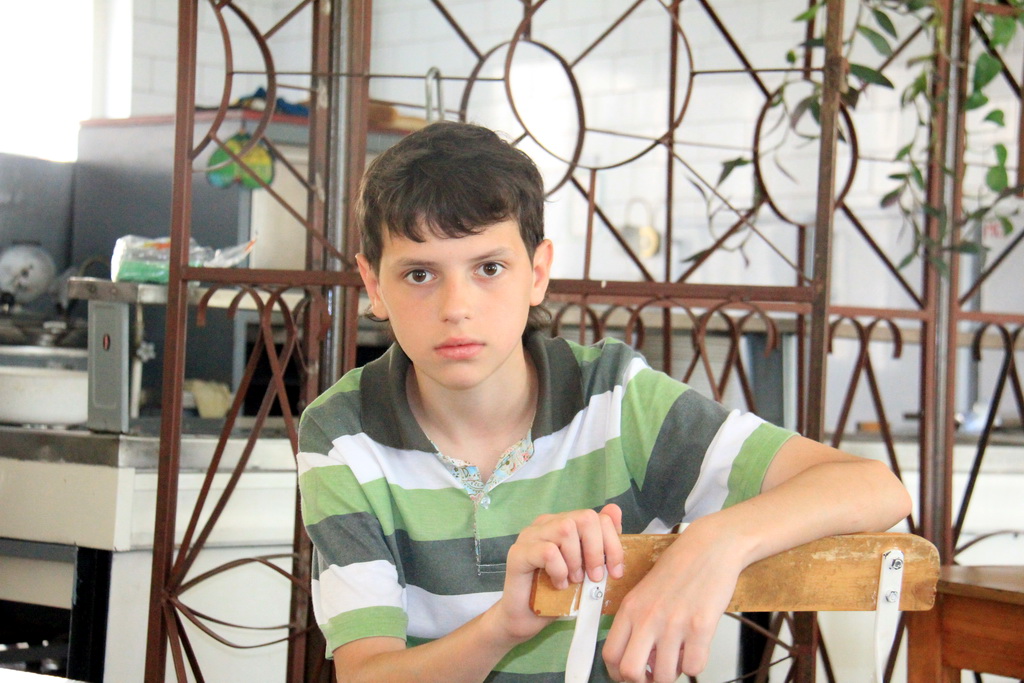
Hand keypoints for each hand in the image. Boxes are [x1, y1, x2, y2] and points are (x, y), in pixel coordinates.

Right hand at [495, 504, 624, 643]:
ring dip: (576, 561)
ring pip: (566, 529)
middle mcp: (546, 523)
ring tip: (574, 580)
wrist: (526, 618)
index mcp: (564, 522)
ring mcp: (530, 535)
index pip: (598, 516)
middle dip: (597, 550)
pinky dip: (559, 571)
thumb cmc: (558, 593)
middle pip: (585, 517)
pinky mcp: (518, 552)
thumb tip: (616, 510)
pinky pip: (548, 551)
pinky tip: (558, 584)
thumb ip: (601, 541)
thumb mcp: (587, 569)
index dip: (613, 543)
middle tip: (595, 577)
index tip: (615, 571)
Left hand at [602, 519, 744, 681]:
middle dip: (642, 682)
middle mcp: (648, 617)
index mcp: (630, 608)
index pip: (610, 655)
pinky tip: (696, 649)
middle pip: (630, 672)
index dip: (618, 674)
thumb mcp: (646, 592)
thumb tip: (644, 662)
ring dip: (672, 675)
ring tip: (678, 659)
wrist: (710, 547)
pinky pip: (694, 667)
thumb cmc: (679, 568)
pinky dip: (695, 666)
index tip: (632, 676)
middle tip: (654, 677)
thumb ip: (639, 624)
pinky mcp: (701, 627)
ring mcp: (674, 623)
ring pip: (665, 676)